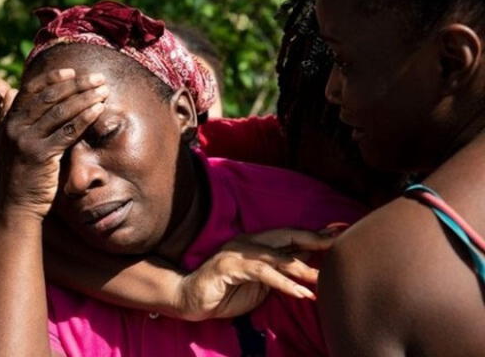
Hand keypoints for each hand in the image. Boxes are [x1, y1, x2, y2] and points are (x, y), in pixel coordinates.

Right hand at [0, 69, 108, 220]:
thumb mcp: (7, 142)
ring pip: (61, 111)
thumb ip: (8, 116)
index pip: (32, 90)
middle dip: (77, 85)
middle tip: (97, 78)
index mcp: (8, 121)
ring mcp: (26, 141)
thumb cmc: (18, 175)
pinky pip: (67, 131)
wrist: (15, 206)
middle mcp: (15, 127)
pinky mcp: (40, 155)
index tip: (73, 71)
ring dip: (85, 98)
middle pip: (50, 97)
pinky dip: (85, 118)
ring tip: (103, 90)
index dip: (53, 78)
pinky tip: (99, 110)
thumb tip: (8, 90)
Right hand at [173, 228, 335, 320]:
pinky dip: (283, 283)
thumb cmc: (225, 292)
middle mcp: (248, 242)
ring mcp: (238, 253)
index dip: (315, 234)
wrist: (190, 299)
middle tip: (339, 242)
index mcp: (256, 243)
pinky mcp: (229, 267)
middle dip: (314, 238)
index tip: (340, 231)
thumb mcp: (260, 282)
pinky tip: (300, 293)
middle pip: (287, 236)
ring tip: (322, 279)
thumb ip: (279, 270)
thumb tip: (307, 261)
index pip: (290, 235)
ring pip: (276, 256)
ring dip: (302, 269)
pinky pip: (262, 273)